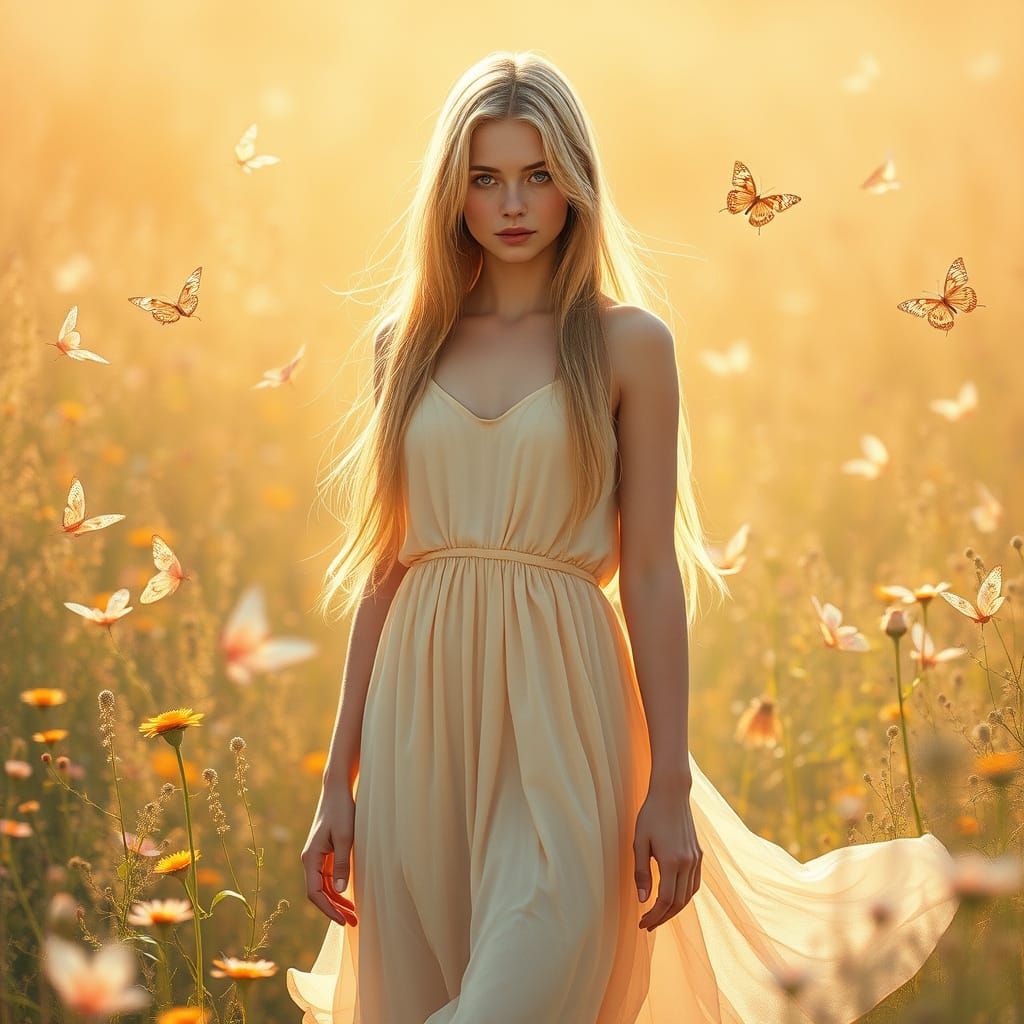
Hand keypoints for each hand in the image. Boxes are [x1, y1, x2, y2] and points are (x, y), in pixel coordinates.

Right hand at [300, 787, 358, 927]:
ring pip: (324, 886)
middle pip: (318, 892)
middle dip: (334, 909)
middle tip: (353, 922)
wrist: (337, 790)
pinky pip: (328, 876)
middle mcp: (310, 859)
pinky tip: (348, 895)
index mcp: (310, 857)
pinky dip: (337, 888)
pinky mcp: (325, 851)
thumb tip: (338, 892)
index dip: (328, 909)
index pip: (314, 892)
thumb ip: (341, 864)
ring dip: (336, 901)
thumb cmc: (342, 810)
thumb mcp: (345, 837)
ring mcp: (317, 856)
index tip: (343, 920)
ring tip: (353, 914)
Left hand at [634, 780, 701, 930]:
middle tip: (648, 925)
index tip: (642, 924)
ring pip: (689, 895)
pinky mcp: (699, 854)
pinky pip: (694, 884)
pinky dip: (684, 896)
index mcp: (672, 861)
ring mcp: (696, 859)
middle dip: (663, 918)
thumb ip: (641, 872)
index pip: (665, 900)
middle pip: (678, 903)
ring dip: (674, 909)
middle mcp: (688, 863)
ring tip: (659, 915)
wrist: (671, 793)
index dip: (653, 916)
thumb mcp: (639, 842)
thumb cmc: (650, 815)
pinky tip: (673, 898)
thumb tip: (643, 900)